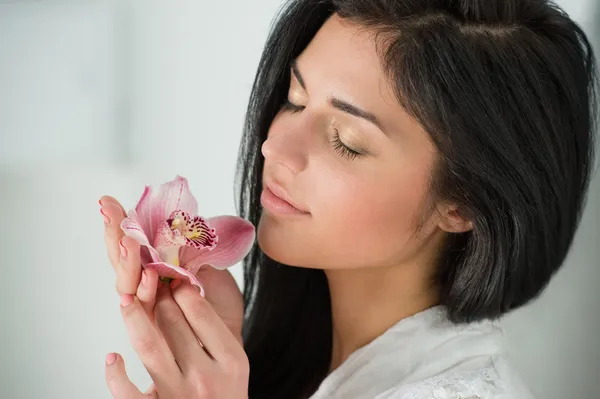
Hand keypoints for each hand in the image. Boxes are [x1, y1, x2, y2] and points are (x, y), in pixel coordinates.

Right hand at [100, 196, 244, 341]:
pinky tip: (147, 277)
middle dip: (115, 233)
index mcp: (155, 266)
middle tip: (109, 211)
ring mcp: (146, 307)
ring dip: (127, 260)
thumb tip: (180, 227)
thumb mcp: (208, 267)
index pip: (132, 242)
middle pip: (122, 259)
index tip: (108, 201)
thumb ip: (190, 252)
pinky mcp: (152, 329)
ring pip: (128, 283)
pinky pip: (142, 310)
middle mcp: (144, 286)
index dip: (120, 222)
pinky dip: (142, 293)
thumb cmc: (218, 303)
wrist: (230, 335)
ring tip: (128, 240)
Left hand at [105, 280, 248, 398]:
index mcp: (231, 361)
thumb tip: (186, 294)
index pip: (200, 313)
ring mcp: (178, 396)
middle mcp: (205, 376)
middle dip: (158, 297)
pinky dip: (115, 373)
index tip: (173, 279)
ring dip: (133, 317)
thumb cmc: (224, 397)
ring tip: (125, 300)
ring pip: (148, 345)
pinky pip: (127, 390)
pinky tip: (113, 358)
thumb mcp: (232, 367)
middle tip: (149, 282)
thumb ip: (215, 337)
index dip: (182, 290)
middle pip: (174, 322)